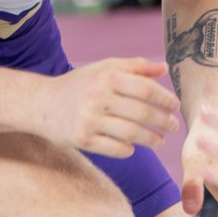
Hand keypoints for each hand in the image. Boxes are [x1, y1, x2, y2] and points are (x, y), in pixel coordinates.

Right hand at [35, 58, 179, 157]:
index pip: (145, 89)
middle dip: (163, 121)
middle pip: (141, 113)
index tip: (176, 106)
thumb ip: (135, 66)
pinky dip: (128, 149)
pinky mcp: (82, 139)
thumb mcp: (104, 68)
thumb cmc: (80, 84)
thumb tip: (165, 68)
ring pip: (131, 133)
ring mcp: (89, 120)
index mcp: (106, 77)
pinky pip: (114, 148)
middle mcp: (98, 97)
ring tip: (161, 140)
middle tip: (174, 126)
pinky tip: (133, 147)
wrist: (42, 104)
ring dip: (152, 139)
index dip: (165, 98)